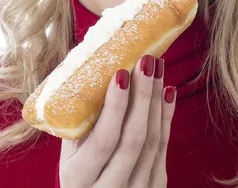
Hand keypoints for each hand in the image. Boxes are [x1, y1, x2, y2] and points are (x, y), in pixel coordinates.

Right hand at [59, 54, 176, 187]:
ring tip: (158, 68)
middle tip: (147, 61)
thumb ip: (80, 126)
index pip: (104, 140)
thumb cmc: (79, 175)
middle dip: (143, 95)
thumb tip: (92, 74)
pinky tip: (168, 92)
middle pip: (134, 139)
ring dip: (157, 100)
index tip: (121, 74)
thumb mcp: (69, 156)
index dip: (115, 107)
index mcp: (80, 178)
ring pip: (153, 141)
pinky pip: (164, 147)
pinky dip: (166, 117)